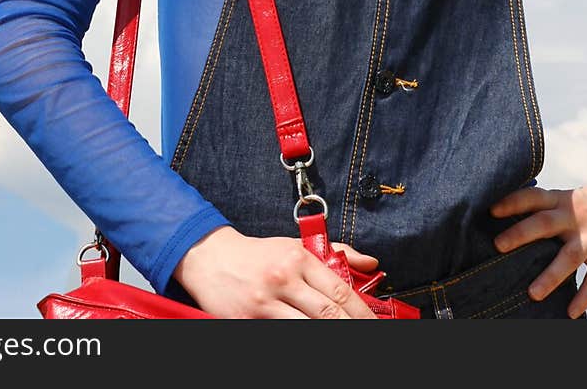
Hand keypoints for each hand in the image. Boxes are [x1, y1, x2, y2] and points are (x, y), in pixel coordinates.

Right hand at [172, 225, 381, 318]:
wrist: (211, 258)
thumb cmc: (258, 254)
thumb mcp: (295, 246)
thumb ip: (335, 253)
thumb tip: (371, 263)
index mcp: (297, 257)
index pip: (339, 290)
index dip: (362, 313)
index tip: (375, 324)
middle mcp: (283, 278)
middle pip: (327, 314)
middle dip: (351, 329)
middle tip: (366, 337)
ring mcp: (264, 302)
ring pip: (306, 329)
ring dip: (328, 336)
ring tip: (343, 340)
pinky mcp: (247, 321)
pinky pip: (281, 334)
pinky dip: (296, 337)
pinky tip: (309, 338)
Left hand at [489, 178, 586, 317]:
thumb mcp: (572, 197)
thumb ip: (549, 208)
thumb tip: (515, 220)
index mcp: (563, 200)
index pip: (534, 198)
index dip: (512, 202)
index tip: (491, 211)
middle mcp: (575, 218)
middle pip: (544, 224)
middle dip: (521, 234)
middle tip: (499, 246)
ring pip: (568, 258)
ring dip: (549, 276)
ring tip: (532, 293)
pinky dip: (584, 298)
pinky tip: (570, 312)